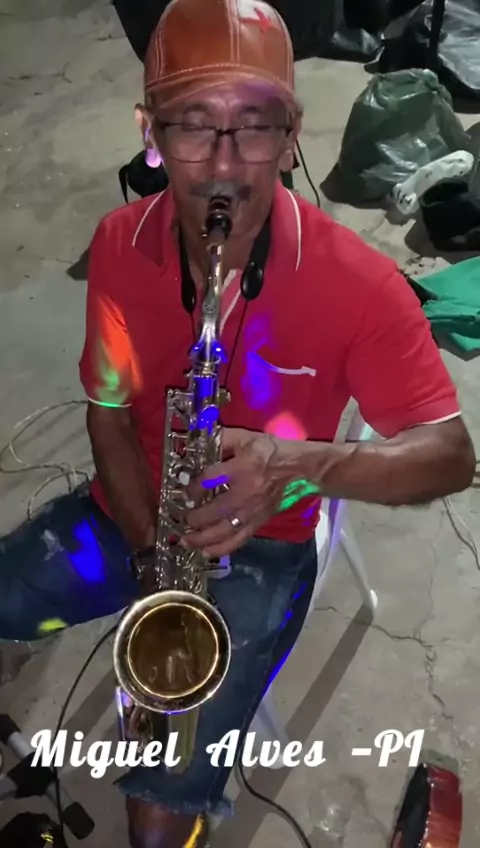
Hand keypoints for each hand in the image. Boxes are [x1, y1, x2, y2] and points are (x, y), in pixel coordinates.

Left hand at [181, 428, 298, 555]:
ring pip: (226, 529)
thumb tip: (199, 445)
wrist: (303, 468)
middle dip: (195, 517)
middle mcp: (247, 491)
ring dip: (203, 538)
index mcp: (243, 466)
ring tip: (186, 541)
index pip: (211, 479)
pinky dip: (222, 548)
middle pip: (216, 510)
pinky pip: (239, 539)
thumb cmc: (273, 451)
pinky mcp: (260, 521)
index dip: (193, 488)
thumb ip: (222, 440)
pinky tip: (206, 552)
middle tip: (182, 519)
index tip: (184, 493)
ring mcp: (254, 510)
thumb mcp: (247, 438)